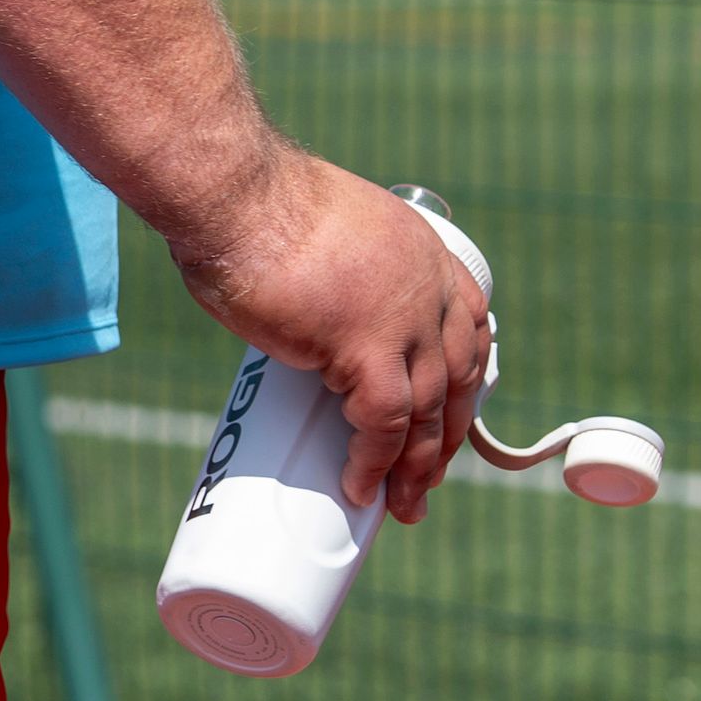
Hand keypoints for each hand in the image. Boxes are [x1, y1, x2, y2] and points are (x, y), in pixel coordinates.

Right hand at [170, 152, 490, 523]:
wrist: (233, 195)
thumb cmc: (246, 207)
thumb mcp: (316, 230)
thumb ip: (328, 272)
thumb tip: (295, 310)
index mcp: (420, 251)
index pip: (467, 322)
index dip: (462, 375)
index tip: (450, 410)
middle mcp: (425, 284)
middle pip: (458, 374)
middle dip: (448, 433)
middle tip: (428, 476)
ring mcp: (401, 317)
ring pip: (428, 408)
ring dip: (416, 465)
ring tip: (400, 504)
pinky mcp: (363, 345)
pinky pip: (384, 420)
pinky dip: (375, 460)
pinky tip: (361, 486)